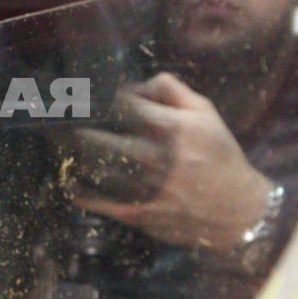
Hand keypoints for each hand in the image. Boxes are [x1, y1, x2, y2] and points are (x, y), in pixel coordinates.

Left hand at [68, 73, 273, 250]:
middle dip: (74, 125)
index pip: (119, 104)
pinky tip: (70, 179)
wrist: (238, 211)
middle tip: (58, 118)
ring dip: (73, 155)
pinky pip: (97, 201)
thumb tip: (133, 85)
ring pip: (92, 168)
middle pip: (96, 136)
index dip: (96, 97)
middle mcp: (154, 157)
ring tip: (60, 144)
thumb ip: (170, 90)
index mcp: (171, 128)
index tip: (82, 95)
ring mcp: (143, 188)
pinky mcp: (137, 213)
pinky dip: (78, 190)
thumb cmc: (220, 156)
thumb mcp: (205, 113)